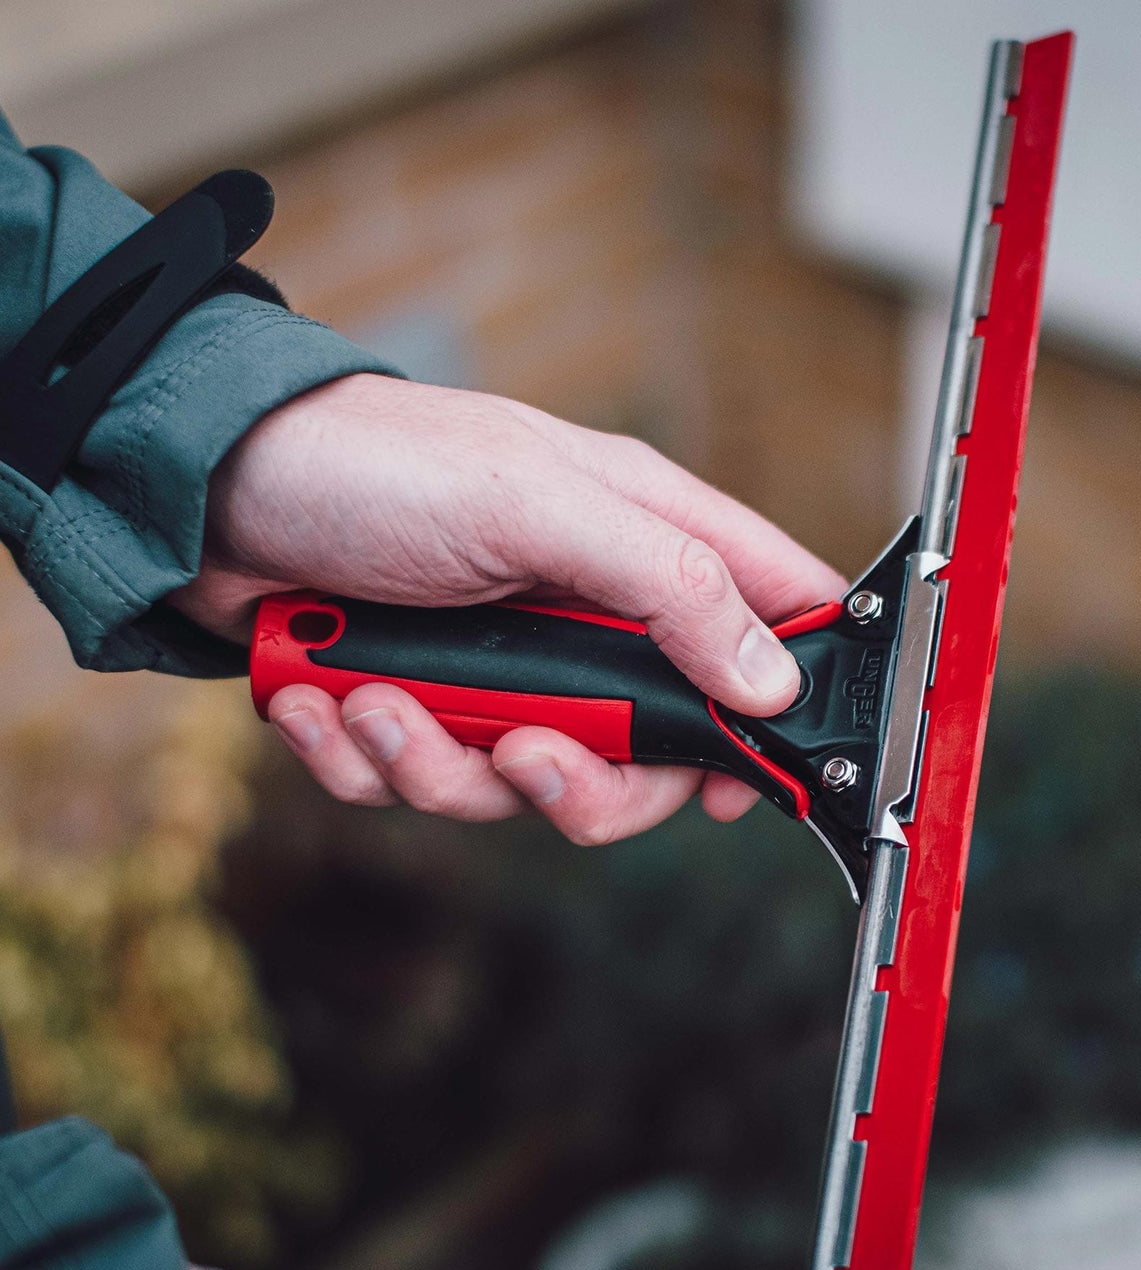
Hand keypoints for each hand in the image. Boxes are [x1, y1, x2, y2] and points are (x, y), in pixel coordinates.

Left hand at [173, 375, 844, 839]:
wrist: (209, 491)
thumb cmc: (375, 464)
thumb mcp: (534, 505)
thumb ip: (669, 585)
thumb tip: (769, 680)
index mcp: (639, 537)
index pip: (766, 614)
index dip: (780, 700)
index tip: (749, 774)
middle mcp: (587, 613)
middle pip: (651, 751)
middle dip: (582, 781)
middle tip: (526, 754)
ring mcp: (509, 668)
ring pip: (532, 784)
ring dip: (444, 764)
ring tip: (377, 702)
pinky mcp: (431, 707)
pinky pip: (430, 784)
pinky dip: (370, 760)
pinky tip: (328, 701)